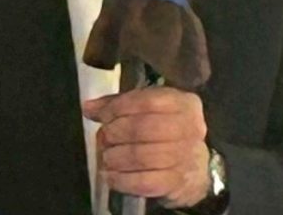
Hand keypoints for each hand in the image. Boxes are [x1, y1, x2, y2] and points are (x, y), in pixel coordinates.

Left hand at [83, 87, 210, 208]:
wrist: (194, 169)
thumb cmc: (168, 132)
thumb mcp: (151, 110)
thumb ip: (120, 104)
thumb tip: (88, 107)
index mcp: (184, 103)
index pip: (147, 101)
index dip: (118, 107)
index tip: (101, 115)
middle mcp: (190, 128)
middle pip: (142, 128)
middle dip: (115, 132)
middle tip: (104, 138)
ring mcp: (185, 156)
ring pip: (140, 156)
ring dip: (115, 156)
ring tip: (107, 156)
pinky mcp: (175, 182)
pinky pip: (141, 182)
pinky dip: (120, 179)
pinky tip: (111, 175)